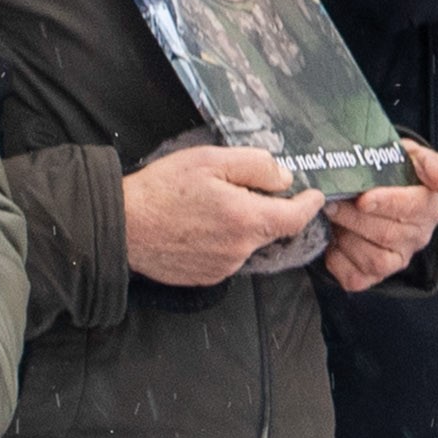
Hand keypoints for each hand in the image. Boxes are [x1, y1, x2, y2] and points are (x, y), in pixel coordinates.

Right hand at [125, 143, 323, 287]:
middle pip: (270, 229)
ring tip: (208, 206)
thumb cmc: (162, 189)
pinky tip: (198, 226)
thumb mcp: (210, 160)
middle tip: (239, 187)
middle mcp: (241, 250)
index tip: (315, 195)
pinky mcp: (206, 277)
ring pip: (247, 242)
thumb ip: (255, 166)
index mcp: (247, 219)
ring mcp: (224, 267)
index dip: (309, 205)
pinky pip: (227, 256)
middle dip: (265, 208)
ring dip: (241, 225)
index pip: (295, 218)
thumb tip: (284, 178)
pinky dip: (223, 240)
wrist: (122, 227)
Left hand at [324, 138, 437, 293]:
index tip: (364, 199)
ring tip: (332, 216)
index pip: (413, 207)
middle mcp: (418, 236)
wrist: (376, 192)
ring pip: (374, 259)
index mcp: (430, 206)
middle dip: (355, 218)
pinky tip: (333, 241)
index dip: (388, 203)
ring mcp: (398, 259)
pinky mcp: (375, 275)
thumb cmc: (394, 173)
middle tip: (331, 201)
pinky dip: (339, 261)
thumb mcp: (414, 157)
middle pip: (388, 234)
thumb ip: (431, 163)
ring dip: (347, 238)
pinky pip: (356, 278)